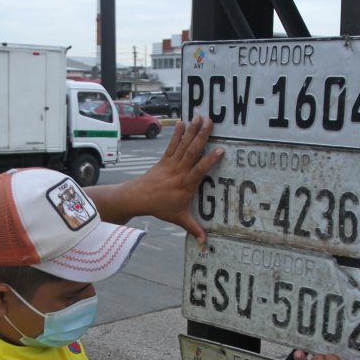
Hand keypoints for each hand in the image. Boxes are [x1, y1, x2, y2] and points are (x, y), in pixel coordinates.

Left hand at [126, 116, 222, 243]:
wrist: (138, 198)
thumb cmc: (160, 207)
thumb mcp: (178, 218)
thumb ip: (193, 228)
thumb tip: (205, 243)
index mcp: (186, 185)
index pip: (200, 170)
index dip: (210, 160)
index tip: (221, 149)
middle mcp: (179, 172)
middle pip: (192, 152)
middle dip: (201, 136)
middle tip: (210, 122)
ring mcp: (171, 163)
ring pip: (183, 145)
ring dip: (192, 130)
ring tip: (200, 116)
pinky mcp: (164, 159)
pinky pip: (172, 144)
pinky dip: (177, 133)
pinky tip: (181, 122)